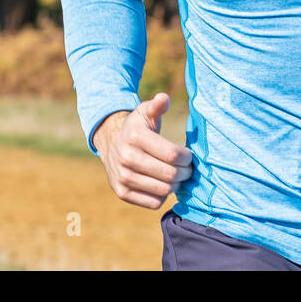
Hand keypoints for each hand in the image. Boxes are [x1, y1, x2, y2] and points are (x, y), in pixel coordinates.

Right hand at [93, 92, 193, 209]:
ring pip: (164, 190)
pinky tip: (162, 184)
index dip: (187, 157)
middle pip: (170, 174)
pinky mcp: (122, 193)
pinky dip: (163, 195)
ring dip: (176, 184)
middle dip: (185, 172)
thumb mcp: (145, 112)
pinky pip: (154, 202)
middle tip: (187, 168)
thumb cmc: (137, 128)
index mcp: (135, 137)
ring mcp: (123, 177)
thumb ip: (157, 105)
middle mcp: (126, 158)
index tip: (188, 156)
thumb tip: (163, 98)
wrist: (111, 144)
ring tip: (177, 175)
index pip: (172, 155)